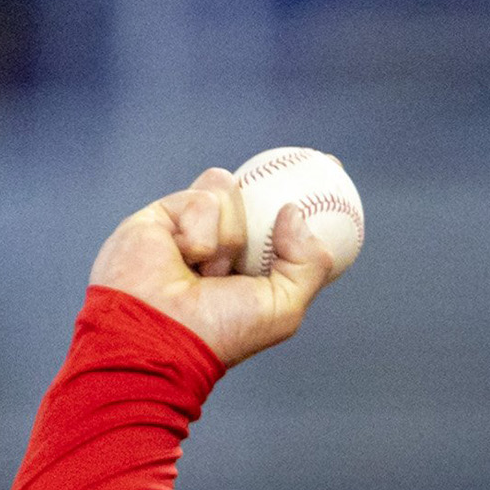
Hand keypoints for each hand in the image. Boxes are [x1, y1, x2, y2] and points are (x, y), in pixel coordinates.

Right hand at [90, 168, 337, 369]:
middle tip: (322, 160)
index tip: (332, 167)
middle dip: (282, 175)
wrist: (157, 329)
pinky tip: (181, 255)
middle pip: (257, 194)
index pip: (284, 225)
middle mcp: (227, 244)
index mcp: (255, 270)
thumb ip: (305, 263)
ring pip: (232, 192)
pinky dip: (200, 229)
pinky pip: (203, 198)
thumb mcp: (284, 307)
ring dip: (231, 233)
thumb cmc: (221, 329)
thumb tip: (296, 213)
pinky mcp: (165, 213)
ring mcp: (196, 225)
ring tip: (209, 270)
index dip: (307, 198)